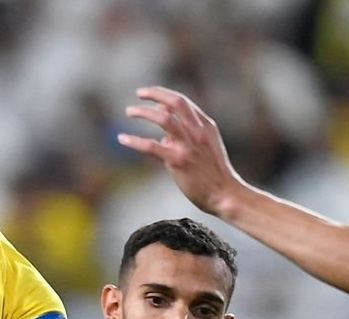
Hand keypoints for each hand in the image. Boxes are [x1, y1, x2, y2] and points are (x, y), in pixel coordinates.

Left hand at [118, 86, 244, 215]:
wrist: (225, 194)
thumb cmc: (215, 174)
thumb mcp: (208, 147)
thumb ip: (190, 134)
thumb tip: (165, 132)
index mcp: (206, 126)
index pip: (183, 103)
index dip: (165, 97)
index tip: (152, 99)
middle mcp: (197, 131)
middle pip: (175, 101)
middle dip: (156, 93)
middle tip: (139, 93)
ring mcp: (187, 145)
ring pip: (163, 118)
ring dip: (143, 112)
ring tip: (129, 111)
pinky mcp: (177, 161)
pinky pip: (151, 146)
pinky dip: (134, 140)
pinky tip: (123, 138)